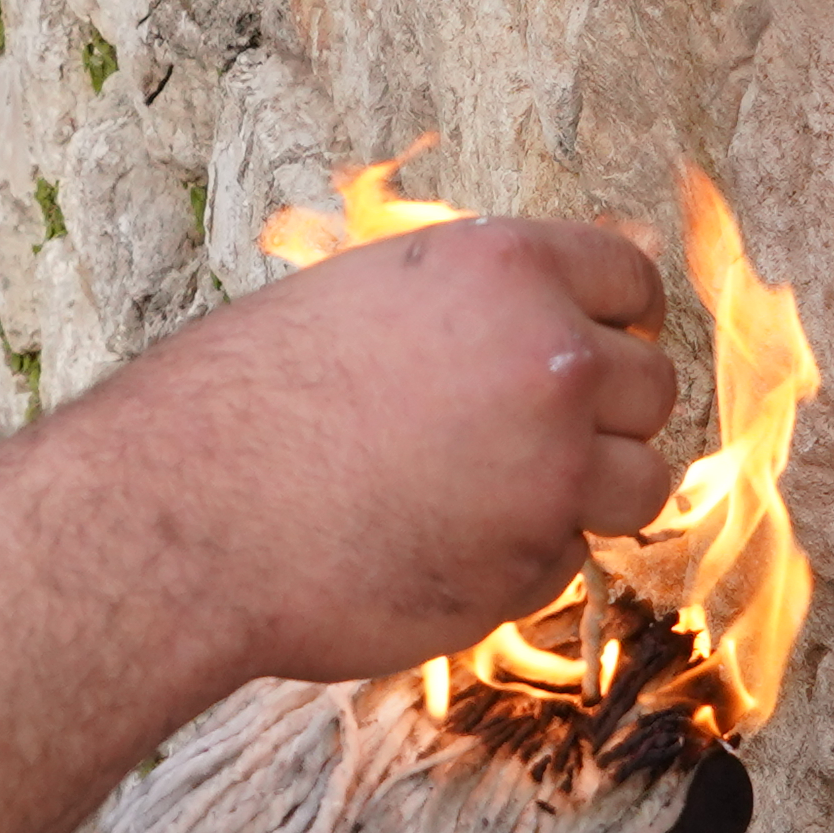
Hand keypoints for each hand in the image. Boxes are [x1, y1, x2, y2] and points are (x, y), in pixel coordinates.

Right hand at [49, 215, 677, 692]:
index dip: (616, 319)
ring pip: (639, 481)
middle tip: (528, 438)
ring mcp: (552, 467)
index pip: (630, 277)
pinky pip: (565, 559)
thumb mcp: (361, 299)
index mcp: (504, 268)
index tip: (599, 348)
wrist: (181, 517)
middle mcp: (550, 358)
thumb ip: (466, 308)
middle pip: (652, 385)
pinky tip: (429, 548)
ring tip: (484, 497)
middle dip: (605, 416)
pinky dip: (518, 562)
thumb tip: (545, 323)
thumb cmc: (240, 404)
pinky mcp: (532, 564)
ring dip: (585, 495)